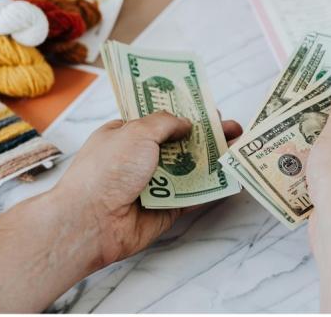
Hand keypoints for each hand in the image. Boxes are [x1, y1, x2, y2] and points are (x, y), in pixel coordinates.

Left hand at [49, 112, 242, 267]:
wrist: (91, 221)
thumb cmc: (106, 171)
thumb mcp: (136, 132)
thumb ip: (165, 123)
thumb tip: (186, 123)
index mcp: (127, 135)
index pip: (160, 121)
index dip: (184, 113)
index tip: (208, 109)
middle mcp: (140, 159)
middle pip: (180, 144)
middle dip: (207, 135)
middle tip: (232, 128)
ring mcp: (154, 185)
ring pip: (190, 169)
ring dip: (214, 160)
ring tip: (239, 147)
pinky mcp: (165, 209)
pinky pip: (193, 196)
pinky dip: (211, 187)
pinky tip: (231, 177)